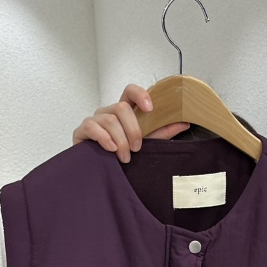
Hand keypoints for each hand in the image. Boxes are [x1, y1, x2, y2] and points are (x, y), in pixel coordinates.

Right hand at [72, 84, 190, 162]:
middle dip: (132, 129)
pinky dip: (104, 138)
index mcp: (124, 112)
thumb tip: (184, 122)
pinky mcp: (82, 131)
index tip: (150, 109)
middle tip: (137, 148)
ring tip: (125, 157)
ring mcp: (94, 120)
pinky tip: (111, 149)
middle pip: (121, 107)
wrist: (103, 175)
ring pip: (109, 119)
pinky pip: (92, 126)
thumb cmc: (122, 157)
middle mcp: (109, 112)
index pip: (130, 92)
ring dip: (120, 140)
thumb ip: (162, 132)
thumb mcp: (147, 144)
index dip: (140, 95)